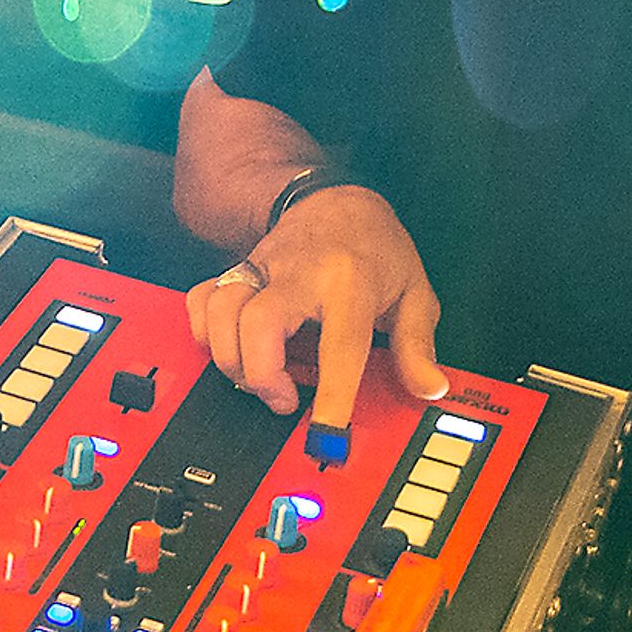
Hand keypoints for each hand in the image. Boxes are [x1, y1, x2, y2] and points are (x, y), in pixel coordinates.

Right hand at [185, 184, 448, 428]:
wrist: (333, 199)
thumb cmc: (374, 248)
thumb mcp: (413, 292)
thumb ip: (418, 345)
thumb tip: (430, 389)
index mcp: (349, 281)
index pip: (339, 343)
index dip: (332, 393)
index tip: (326, 433)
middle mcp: (298, 273)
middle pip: (258, 324)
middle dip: (262, 375)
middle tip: (285, 399)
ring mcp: (261, 269)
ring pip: (221, 313)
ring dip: (232, 359)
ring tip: (262, 379)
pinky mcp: (235, 271)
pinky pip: (200, 300)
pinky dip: (203, 332)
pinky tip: (229, 349)